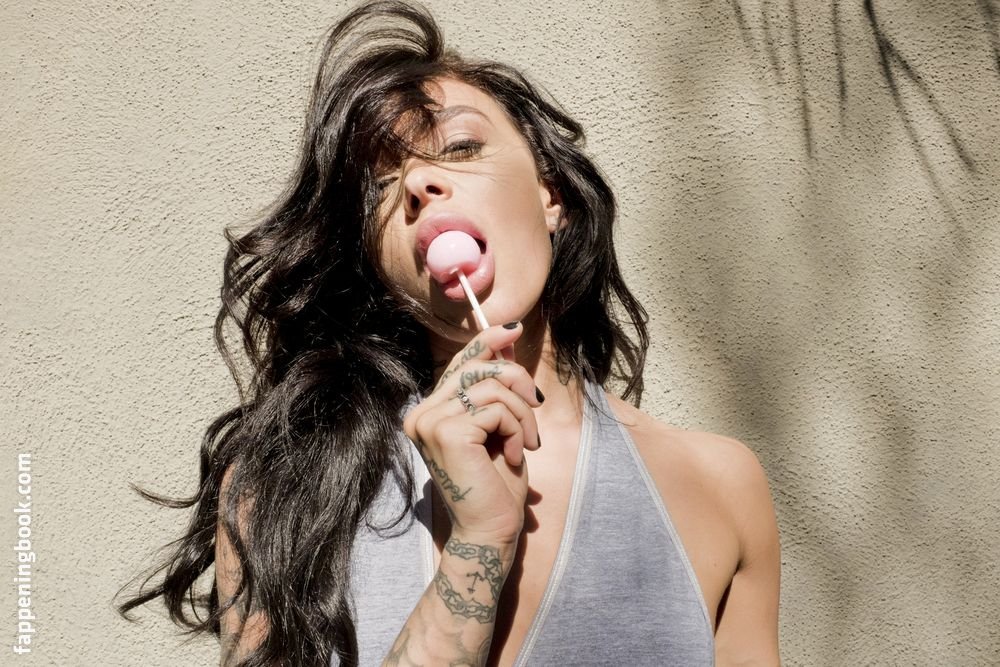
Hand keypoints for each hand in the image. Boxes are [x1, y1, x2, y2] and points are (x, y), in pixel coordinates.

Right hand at [402, 322, 542, 544]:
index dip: (487, 341)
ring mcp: (430, 422)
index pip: (459, 363)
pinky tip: (514, 455)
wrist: (490, 530)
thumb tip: (505, 338)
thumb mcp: (499, 426)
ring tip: (526, 443)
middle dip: (518, 382)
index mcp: (429, 412)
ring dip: (522, 413)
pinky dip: (516, 428)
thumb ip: (495, 387)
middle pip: (478, 368)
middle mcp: (421, 414)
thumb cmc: (496, 484)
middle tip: (536, 409)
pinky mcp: (448, 432)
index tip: (515, 328)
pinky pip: (496, 408)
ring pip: (491, 386)